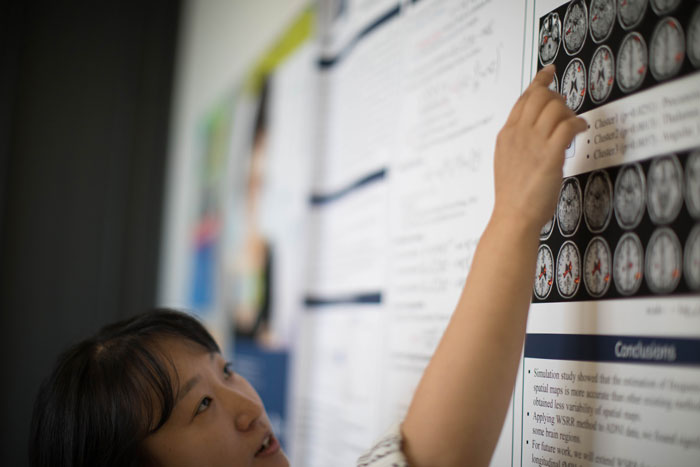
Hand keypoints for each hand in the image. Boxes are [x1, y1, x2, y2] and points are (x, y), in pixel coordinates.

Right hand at [492, 65, 586, 231]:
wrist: (514, 216)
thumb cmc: (513, 196)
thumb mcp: (507, 162)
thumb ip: (518, 143)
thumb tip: (534, 132)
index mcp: (506, 135)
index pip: (523, 99)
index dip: (538, 82)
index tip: (547, 73)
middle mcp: (518, 134)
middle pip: (539, 96)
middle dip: (556, 96)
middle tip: (566, 106)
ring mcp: (533, 143)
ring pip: (555, 107)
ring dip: (569, 111)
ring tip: (574, 123)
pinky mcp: (549, 155)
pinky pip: (568, 125)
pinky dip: (578, 123)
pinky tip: (581, 129)